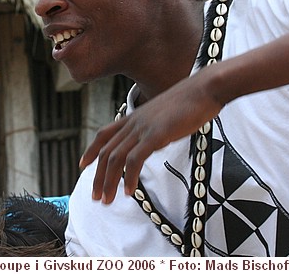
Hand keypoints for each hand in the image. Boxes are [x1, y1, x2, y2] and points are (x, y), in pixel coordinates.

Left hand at [79, 67, 224, 203]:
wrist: (205, 89)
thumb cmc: (191, 102)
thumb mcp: (165, 115)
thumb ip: (154, 128)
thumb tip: (154, 140)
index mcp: (135, 116)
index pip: (104, 133)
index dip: (91, 150)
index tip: (83, 165)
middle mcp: (134, 122)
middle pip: (106, 151)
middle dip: (98, 176)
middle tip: (96, 196)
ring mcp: (144, 128)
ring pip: (116, 158)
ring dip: (109, 181)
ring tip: (107, 200)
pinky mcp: (156, 135)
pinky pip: (135, 159)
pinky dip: (129, 178)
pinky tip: (129, 192)